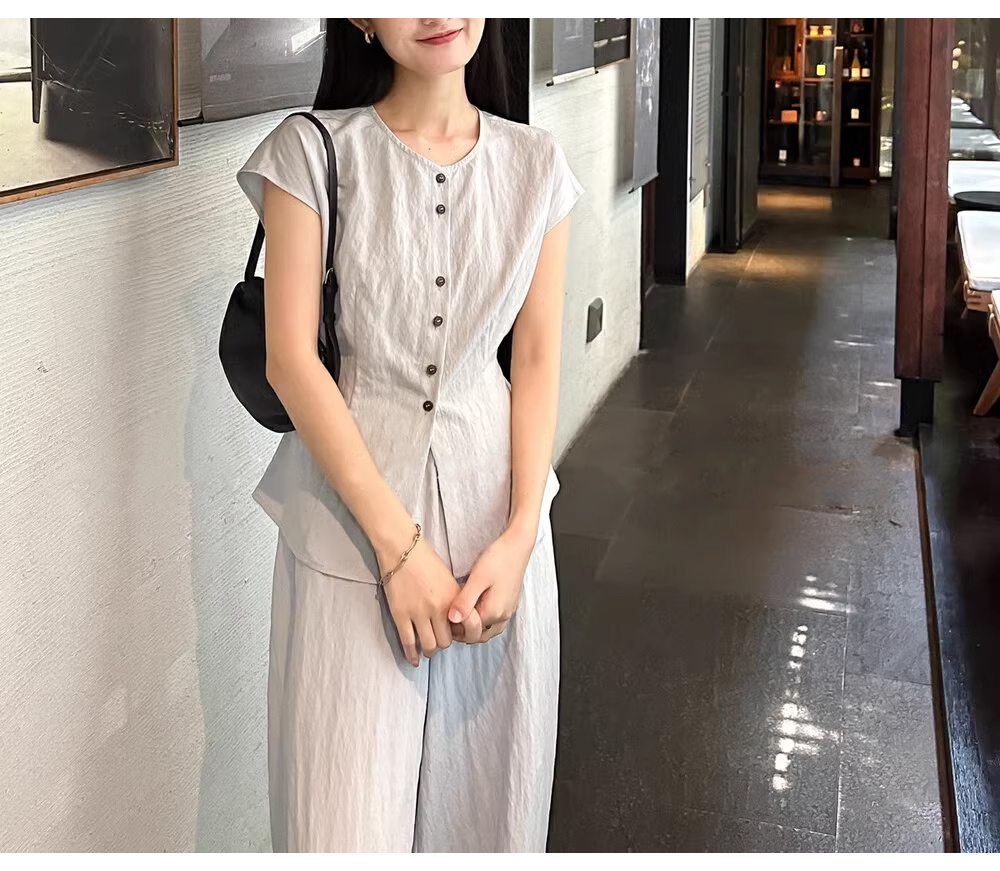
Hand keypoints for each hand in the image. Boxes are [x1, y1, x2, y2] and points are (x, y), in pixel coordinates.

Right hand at [380, 538, 460, 666]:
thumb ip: (454, 599)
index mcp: (453, 598)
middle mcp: (438, 608)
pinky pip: (408, 642)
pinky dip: (411, 654)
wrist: (401, 549)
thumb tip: (456, 619)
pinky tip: (413, 659)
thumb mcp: (448, 578)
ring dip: (429, 651)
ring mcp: (418, 613)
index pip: (465, 628)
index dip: (462, 635)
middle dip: (443, 644)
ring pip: (429, 645)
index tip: (456, 635)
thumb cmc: (425, 559)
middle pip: (446, 641)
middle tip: (439, 641)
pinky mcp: (401, 615)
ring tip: (427, 650)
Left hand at [448, 528, 534, 643]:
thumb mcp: (478, 578)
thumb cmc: (498, 559)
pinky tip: (473, 609)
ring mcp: (508, 611)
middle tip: (449, 617)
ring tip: (459, 614)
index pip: (469, 632)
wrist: (517, 545)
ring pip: (487, 631)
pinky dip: (482, 622)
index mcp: (494, 612)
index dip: (455, 627)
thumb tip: (452, 619)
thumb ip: (465, 601)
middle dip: (463, 631)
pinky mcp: (509, 604)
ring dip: (473, 628)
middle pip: (479, 636)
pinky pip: (494, 623)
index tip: (445, 613)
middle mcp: (503, 616)